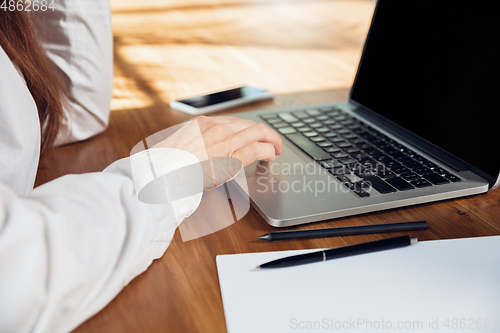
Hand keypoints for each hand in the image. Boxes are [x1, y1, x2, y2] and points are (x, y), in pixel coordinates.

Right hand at [152, 116, 281, 189]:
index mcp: (201, 123)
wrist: (160, 175)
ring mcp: (225, 140)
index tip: (252, 134)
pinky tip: (271, 156)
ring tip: (276, 148)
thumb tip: (201, 153)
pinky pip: (258, 149)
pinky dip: (269, 151)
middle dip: (264, 132)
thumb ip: (194, 145)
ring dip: (272, 139)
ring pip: (258, 132)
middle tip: (272, 141)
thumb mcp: (178, 147)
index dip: (247, 128)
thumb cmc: (165, 167)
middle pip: (248, 124)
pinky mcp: (232, 156)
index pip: (233, 121)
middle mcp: (215, 127)